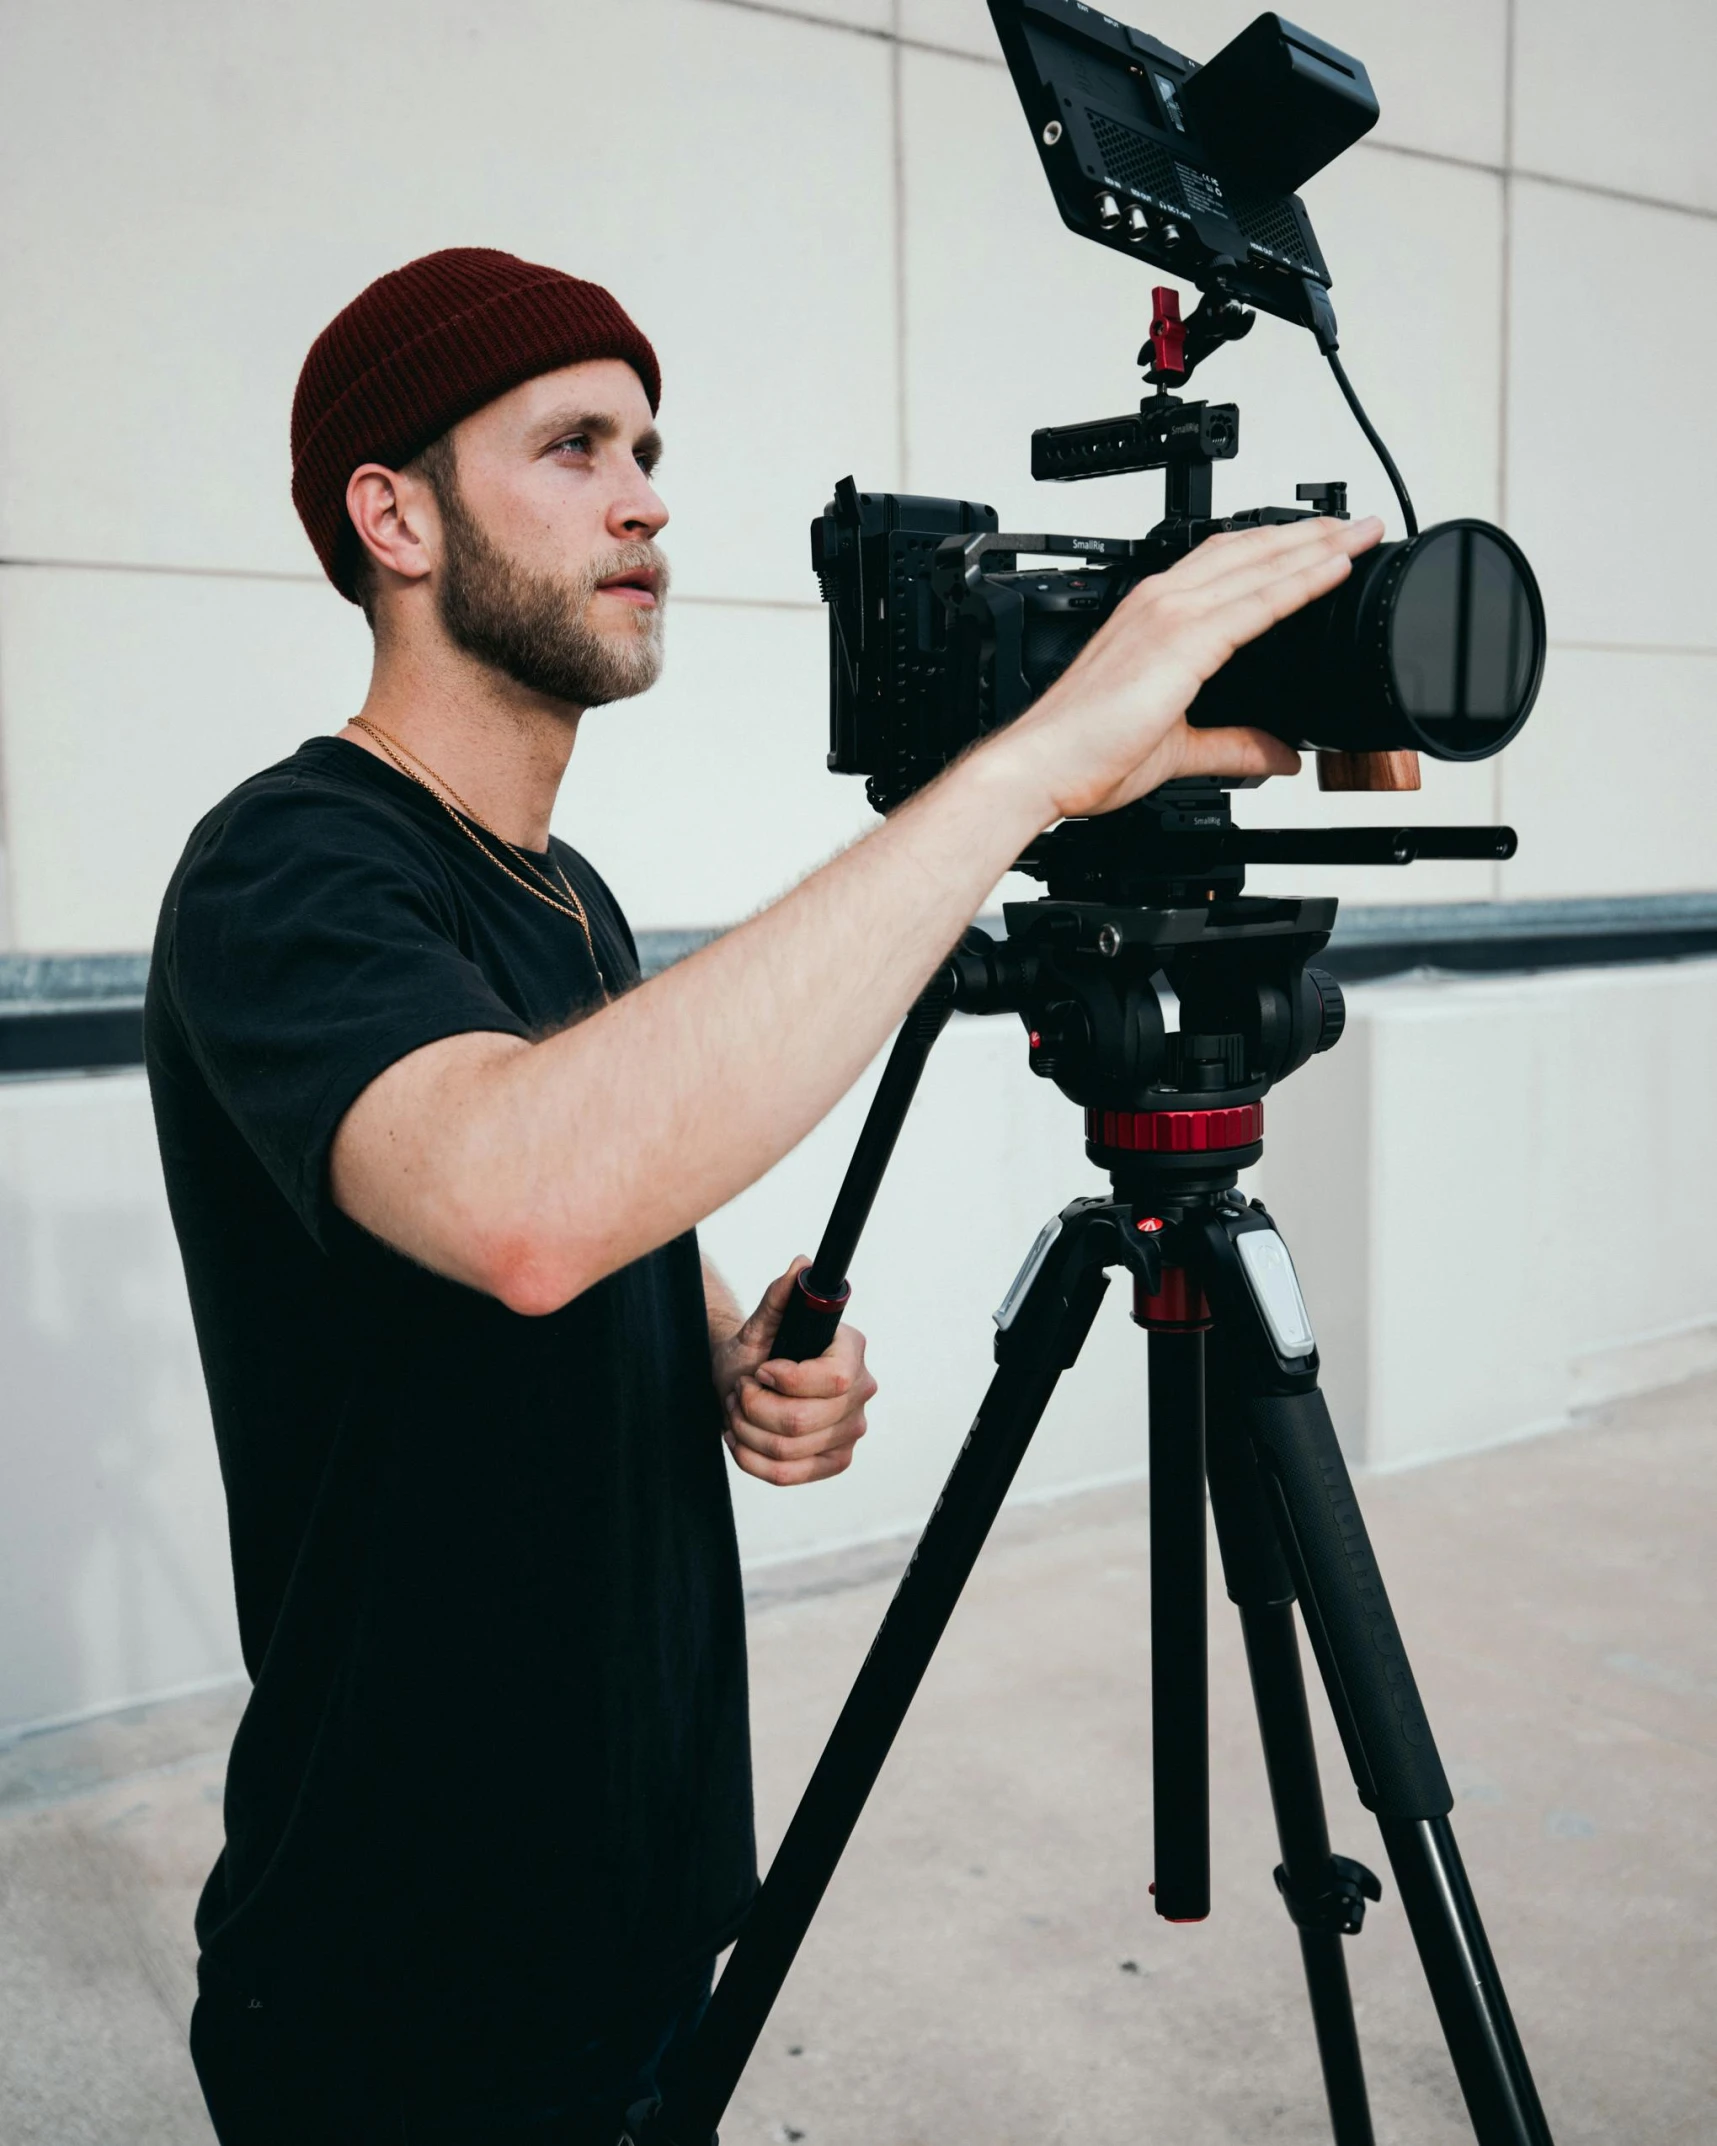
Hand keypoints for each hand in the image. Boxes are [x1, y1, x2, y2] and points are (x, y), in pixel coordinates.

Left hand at [712, 1259, 876, 1486]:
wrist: (749, 1378)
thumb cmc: (757, 1347)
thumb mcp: (760, 1322)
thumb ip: (779, 1295)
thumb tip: (801, 1265)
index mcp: (852, 1351)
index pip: (833, 1380)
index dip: (787, 1380)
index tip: (762, 1369)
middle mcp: (862, 1391)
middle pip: (801, 1422)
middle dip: (754, 1407)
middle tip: (742, 1389)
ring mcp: (852, 1429)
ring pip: (787, 1450)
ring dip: (746, 1430)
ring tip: (739, 1408)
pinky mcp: (836, 1460)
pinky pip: (787, 1475)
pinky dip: (750, 1458)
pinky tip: (740, 1436)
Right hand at [988, 514, 1384, 826]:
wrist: (1041, 766)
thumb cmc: (1084, 754)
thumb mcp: (1177, 749)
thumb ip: (1232, 746)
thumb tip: (1279, 756)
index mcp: (1152, 619)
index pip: (1225, 567)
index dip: (1276, 550)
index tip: (1320, 545)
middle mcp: (1160, 604)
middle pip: (1249, 551)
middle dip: (1308, 535)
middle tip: (1358, 524)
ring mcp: (1170, 616)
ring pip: (1259, 565)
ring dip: (1315, 545)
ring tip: (1360, 534)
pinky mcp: (1182, 641)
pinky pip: (1257, 603)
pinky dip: (1300, 582)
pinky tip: (1335, 569)